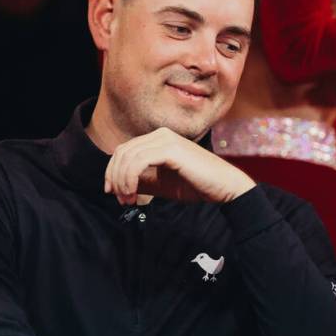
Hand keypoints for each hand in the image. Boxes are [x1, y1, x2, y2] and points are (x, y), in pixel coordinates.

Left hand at [103, 127, 254, 204]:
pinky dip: (130, 178)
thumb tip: (115, 186)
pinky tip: (133, 194)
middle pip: (122, 152)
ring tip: (127, 200)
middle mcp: (160, 134)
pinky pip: (138, 161)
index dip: (113, 171)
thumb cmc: (195, 185)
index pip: (124, 151)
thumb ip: (140, 181)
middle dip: (115, 178)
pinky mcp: (170, 149)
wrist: (223, 188)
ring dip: (122, 181)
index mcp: (158, 139)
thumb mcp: (160, 184)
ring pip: (128, 157)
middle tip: (120, 200)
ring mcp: (166, 139)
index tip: (112, 193)